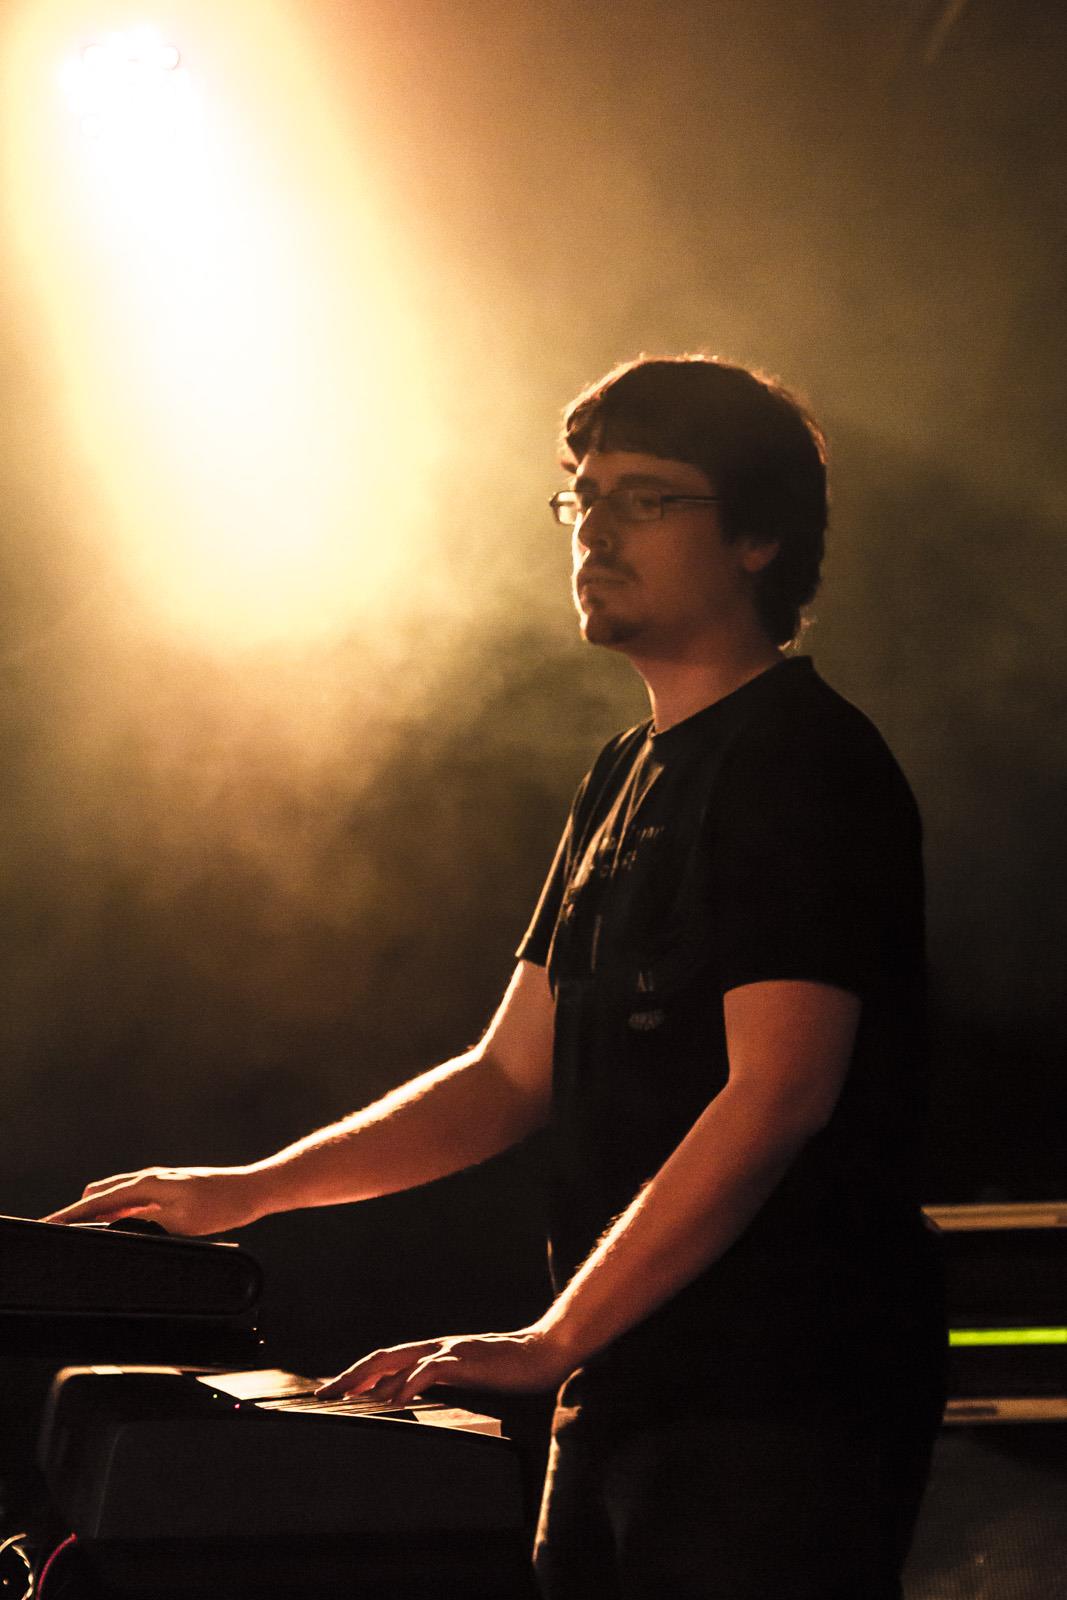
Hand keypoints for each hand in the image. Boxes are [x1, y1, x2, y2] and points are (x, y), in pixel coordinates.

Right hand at [42, 1165, 267, 1236]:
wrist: (253, 1189)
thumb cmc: (222, 1204)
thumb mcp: (180, 1224)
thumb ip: (146, 1226)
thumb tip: (118, 1232)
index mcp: (148, 1184)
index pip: (98, 1201)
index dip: (71, 1214)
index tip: (48, 1224)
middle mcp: (150, 1179)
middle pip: (102, 1194)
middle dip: (77, 1211)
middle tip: (55, 1230)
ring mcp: (160, 1183)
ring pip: (117, 1196)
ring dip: (96, 1211)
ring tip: (75, 1228)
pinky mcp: (169, 1190)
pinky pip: (134, 1200)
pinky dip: (116, 1210)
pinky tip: (112, 1222)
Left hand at [316, 1326, 571, 1408]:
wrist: (543, 1352)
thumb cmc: (510, 1369)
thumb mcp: (468, 1378)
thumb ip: (440, 1385)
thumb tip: (412, 1402)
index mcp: (434, 1352)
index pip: (386, 1360)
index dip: (358, 1374)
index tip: (334, 1392)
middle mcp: (434, 1347)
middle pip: (381, 1357)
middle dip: (350, 1376)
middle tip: (323, 1395)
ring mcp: (448, 1351)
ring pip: (397, 1361)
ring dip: (369, 1381)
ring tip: (345, 1398)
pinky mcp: (464, 1360)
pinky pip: (429, 1372)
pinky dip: (408, 1385)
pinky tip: (394, 1402)